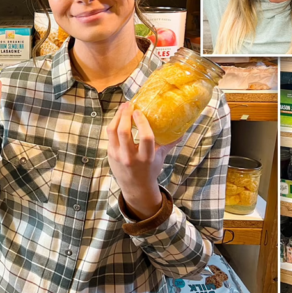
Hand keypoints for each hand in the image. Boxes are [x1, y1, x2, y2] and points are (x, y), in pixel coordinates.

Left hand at [106, 103, 178, 219]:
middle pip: (124, 132)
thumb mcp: (160, 158)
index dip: (142, 122)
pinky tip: (119, 117)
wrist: (135, 187)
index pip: (145, 137)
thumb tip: (182, 132)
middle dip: (125, 115)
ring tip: (123, 108)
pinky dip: (114, 124)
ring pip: (113, 132)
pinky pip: (109, 135)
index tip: (139, 111)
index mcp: (146, 158)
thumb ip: (169, 143)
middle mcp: (130, 157)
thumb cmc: (150, 170)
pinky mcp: (110, 154)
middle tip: (130, 105)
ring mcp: (117, 156)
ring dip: (117, 117)